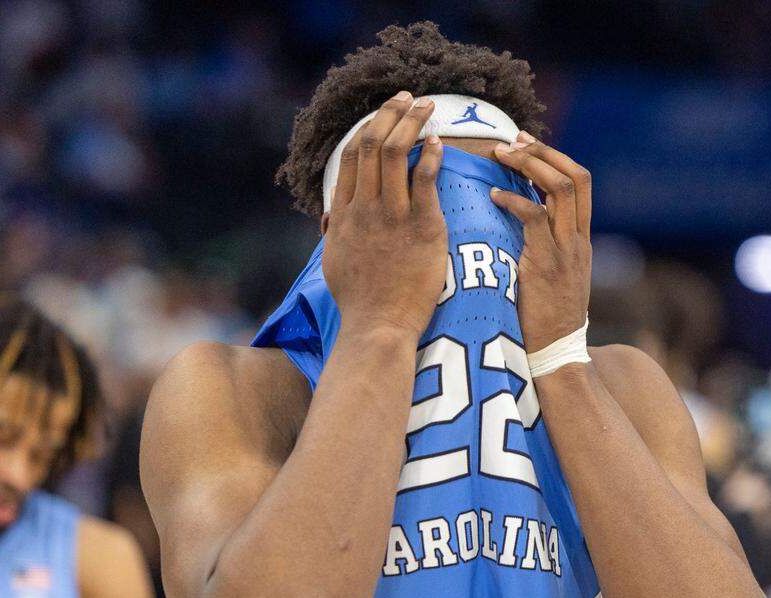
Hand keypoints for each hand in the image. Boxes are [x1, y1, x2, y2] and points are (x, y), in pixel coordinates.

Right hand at [323, 92, 446, 342]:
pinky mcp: (421, 227)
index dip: (368, 128)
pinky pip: (425, 180)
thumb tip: (332, 220)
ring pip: (397, 152)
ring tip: (428, 108)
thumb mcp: (334, 263)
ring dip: (413, 123)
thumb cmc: (359, 302)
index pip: (352, 157)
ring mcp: (392, 216)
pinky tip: (438, 143)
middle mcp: (364, 208)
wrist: (378, 326)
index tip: (383, 114)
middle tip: (409, 98)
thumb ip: (335, 234)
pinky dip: (431, 156)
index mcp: (344, 214)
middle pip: (373, 144)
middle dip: (391, 113)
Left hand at [490, 132, 591, 353]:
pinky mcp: (547, 265)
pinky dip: (514, 201)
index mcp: (581, 239)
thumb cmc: (543, 319)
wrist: (554, 354)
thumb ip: (542, 249)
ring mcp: (566, 251)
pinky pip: (535, 219)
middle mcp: (578, 240)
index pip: (581, 183)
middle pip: (576, 177)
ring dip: (530, 166)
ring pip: (560, 190)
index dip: (554, 157)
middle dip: (543, 152)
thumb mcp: (552, 278)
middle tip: (511, 141)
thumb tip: (514, 227)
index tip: (525, 144)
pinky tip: (492, 196)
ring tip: (501, 157)